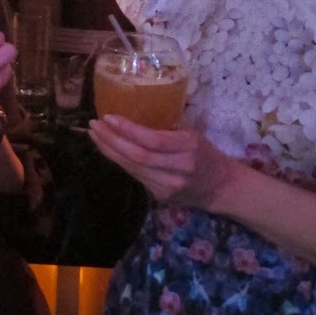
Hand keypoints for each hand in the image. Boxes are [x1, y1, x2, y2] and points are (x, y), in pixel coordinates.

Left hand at [88, 115, 233, 208]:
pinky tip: (108, 150)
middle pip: (137, 156)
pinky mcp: (160, 197)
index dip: (128, 130)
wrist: (221, 188)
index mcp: (188, 148)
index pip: (153, 141)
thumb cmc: (206, 154)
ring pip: (132, 168)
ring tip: (95, 135)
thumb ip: (166, 132)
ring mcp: (168, 187)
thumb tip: (132, 119)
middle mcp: (178, 169)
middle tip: (94, 125)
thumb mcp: (192, 135)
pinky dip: (120, 161)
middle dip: (111, 140)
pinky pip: (135, 176)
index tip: (108, 117)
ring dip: (110, 151)